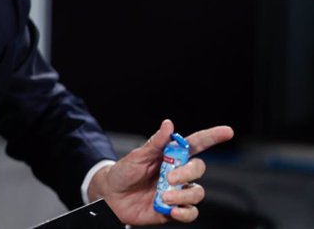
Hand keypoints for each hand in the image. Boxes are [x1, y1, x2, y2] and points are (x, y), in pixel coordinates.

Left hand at [89, 119, 233, 225]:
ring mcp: (177, 191)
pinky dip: (184, 212)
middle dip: (188, 173)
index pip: (196, 144)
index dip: (212, 137)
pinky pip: (190, 212)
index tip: (227, 131)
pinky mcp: (174, 209)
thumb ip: (155, 142)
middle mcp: (178, 173)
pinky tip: (172, 210)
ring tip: (164, 195)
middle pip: (199, 169)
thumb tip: (169, 124)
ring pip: (197, 192)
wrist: (111, 196)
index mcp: (171, 156)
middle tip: (169, 177)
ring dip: (183, 194)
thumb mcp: (137, 156)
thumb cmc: (124, 172)